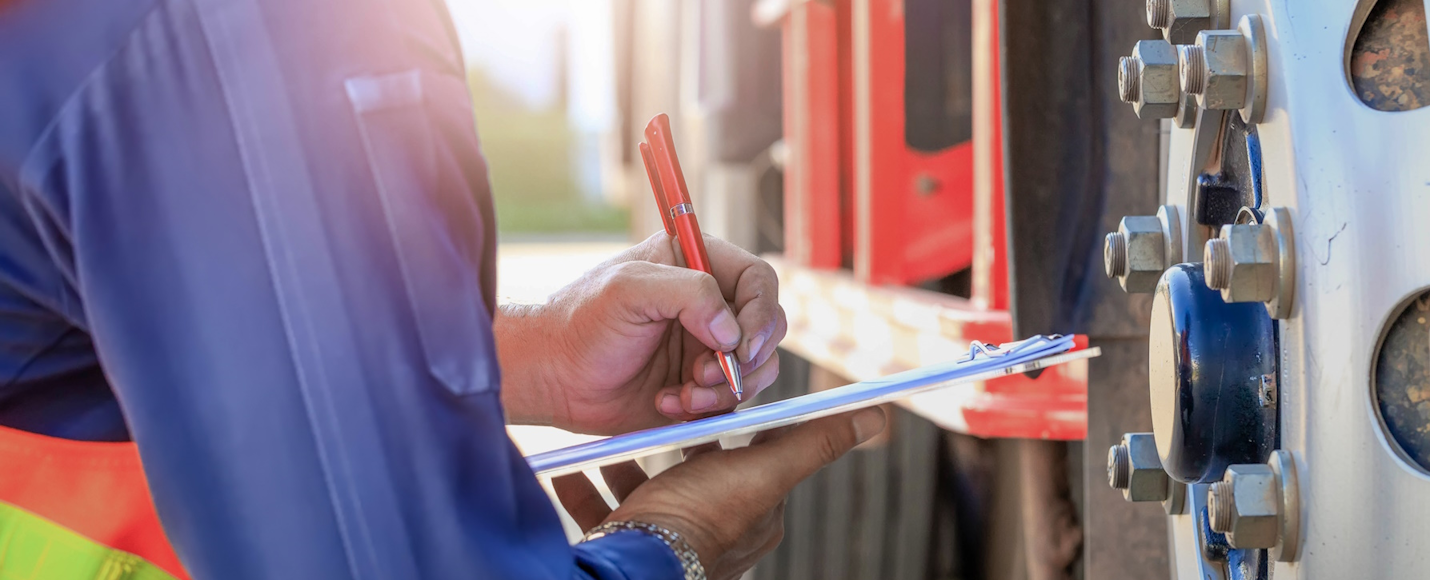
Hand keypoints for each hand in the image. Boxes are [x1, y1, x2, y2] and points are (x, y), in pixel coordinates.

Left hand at [497, 232, 786, 434]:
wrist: (554, 377)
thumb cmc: (580, 323)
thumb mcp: (628, 290)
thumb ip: (689, 293)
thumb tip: (732, 329)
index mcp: (696, 263)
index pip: (758, 280)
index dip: (761, 313)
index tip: (740, 345)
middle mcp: (710, 303)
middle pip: (768, 327)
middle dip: (744, 359)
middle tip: (703, 374)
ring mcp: (709, 345)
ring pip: (758, 369)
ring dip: (725, 389)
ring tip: (683, 396)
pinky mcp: (703, 384)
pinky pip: (733, 401)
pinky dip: (708, 409)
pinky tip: (668, 404)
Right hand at [554, 408, 886, 579]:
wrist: (633, 565)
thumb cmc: (701, 517)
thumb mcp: (762, 469)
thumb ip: (814, 441)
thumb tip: (876, 415)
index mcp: (751, 511)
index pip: (747, 452)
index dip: (729, 418)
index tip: (708, 387)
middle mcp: (713, 527)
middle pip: (692, 468)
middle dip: (669, 435)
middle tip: (653, 404)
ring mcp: (667, 537)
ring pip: (645, 488)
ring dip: (624, 460)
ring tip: (607, 437)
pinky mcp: (627, 543)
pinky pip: (606, 509)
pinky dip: (588, 487)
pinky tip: (573, 466)